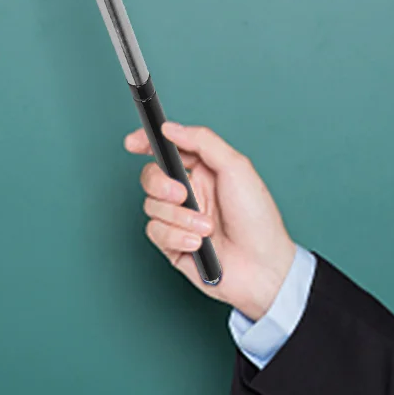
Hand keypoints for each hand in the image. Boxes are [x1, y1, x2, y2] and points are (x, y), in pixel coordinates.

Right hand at [124, 121, 297, 320]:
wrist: (261, 266)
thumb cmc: (257, 217)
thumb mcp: (236, 168)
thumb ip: (203, 142)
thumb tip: (171, 128)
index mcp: (205, 171)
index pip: (169, 150)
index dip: (147, 144)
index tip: (132, 143)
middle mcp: (191, 193)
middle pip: (152, 176)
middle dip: (161, 184)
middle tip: (182, 195)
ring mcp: (180, 219)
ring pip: (151, 205)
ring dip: (181, 217)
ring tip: (207, 228)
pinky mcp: (173, 244)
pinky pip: (155, 231)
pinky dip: (177, 237)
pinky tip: (199, 244)